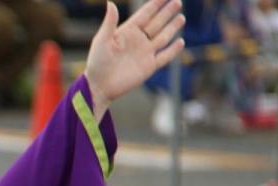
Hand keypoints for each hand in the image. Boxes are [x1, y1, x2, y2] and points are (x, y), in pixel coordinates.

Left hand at [85, 0, 185, 118]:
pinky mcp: (149, 67)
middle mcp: (138, 40)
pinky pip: (164, 57)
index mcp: (127, 32)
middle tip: (177, 2)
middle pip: (156, 23)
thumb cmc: (97, 62)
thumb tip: (110, 2)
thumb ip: (109, 22)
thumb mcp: (101, 40)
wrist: (99, 86)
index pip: (145, 14)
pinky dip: (172, 50)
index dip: (155, 5)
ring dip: (172, 28)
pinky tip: (180, 42)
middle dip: (167, 13)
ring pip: (162, 37)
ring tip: (181, 18)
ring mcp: (145, 53)